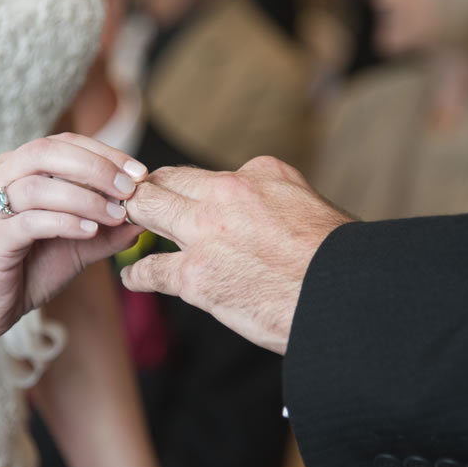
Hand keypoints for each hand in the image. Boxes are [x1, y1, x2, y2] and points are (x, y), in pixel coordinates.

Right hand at [0, 133, 145, 347]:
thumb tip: (147, 218)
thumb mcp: (76, 245)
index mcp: (17, 168)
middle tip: (130, 188)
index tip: (139, 171)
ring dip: (85, 197)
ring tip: (116, 215)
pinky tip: (90, 231)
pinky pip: (30, 221)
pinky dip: (64, 222)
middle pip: (48, 152)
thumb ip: (107, 229)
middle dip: (96, 167)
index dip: (104, 152)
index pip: (64, 143)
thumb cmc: (28, 270)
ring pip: (39, 185)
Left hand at [120, 156, 351, 353]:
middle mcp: (227, 194)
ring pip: (146, 210)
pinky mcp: (197, 275)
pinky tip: (133, 277)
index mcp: (258, 173)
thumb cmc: (338, 258)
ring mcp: (207, 233)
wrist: (345, 294)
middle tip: (131, 205)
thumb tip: (269, 208)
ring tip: (122, 230)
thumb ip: (277, 198)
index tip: (172, 197)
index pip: (203, 174)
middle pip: (164, 181)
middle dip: (144, 192)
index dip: (181, 188)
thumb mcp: (309, 204)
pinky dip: (137, 274)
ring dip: (132, 219)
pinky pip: (150, 268)